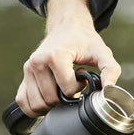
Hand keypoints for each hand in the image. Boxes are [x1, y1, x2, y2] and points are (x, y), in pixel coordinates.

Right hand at [15, 0, 121, 116]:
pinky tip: (49, 98)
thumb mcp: (102, 52)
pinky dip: (35, 107)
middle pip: (51, 100)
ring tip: (61, 90)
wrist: (66, 28)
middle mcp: (37, 63)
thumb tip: (109, 91)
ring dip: (52, 105)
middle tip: (72, 86)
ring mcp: (27, 70)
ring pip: (37, 105)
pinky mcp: (23, 77)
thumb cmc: (84, 41)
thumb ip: (110, 70)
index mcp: (54, 56)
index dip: (79, 89)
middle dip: (65, 99)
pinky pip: (23, 101)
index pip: (67, 90)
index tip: (81, 77)